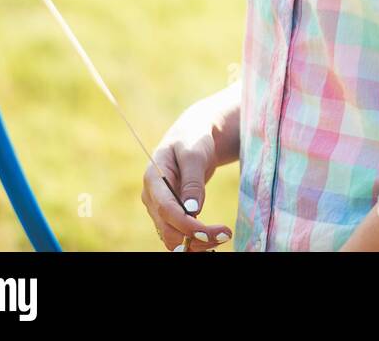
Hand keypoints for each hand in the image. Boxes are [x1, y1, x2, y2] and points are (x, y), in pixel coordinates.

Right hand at [141, 115, 233, 251]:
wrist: (193, 137)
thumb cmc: (193, 139)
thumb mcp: (195, 153)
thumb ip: (192, 180)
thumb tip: (192, 211)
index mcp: (153, 179)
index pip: (166, 209)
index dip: (186, 225)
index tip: (209, 232)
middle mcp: (152, 197)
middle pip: (168, 229)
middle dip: (195, 237)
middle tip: (226, 235)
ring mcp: (159, 207)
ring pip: (173, 236)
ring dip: (197, 242)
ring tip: (224, 235)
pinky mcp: (170, 213)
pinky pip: (179, 233)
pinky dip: (196, 239)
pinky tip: (215, 237)